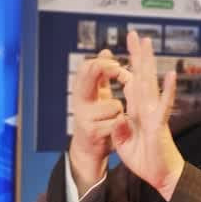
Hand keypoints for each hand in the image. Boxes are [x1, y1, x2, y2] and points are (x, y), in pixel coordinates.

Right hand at [68, 49, 124, 196]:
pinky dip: (121, 126)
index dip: (102, 62)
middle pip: (88, 74)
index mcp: (81, 91)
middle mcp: (79, 101)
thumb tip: (105, 51)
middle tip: (118, 68)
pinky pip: (116, 121)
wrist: (87, 150)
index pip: (86, 67)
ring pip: (114, 104)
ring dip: (120, 111)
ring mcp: (84, 116)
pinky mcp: (92, 132)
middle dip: (103, 67)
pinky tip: (114, 131)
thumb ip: (101, 75)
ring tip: (114, 119)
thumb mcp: (97, 95)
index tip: (116, 64)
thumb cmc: (95, 119)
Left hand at [112, 31, 184, 199]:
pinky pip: (164, 105)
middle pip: (140, 76)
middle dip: (137, 55)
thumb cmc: (146, 161)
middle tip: (134, 34)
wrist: (162, 177)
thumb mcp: (124, 146)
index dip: (126, 67)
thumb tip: (119, 118)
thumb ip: (120, 131)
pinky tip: (170, 75)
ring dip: (149, 63)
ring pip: (151, 83)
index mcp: (136, 111)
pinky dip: (168, 91)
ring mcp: (154, 114)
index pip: (130, 84)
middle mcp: (146, 108)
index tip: (124, 50)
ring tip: (147, 43)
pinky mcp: (161, 124)